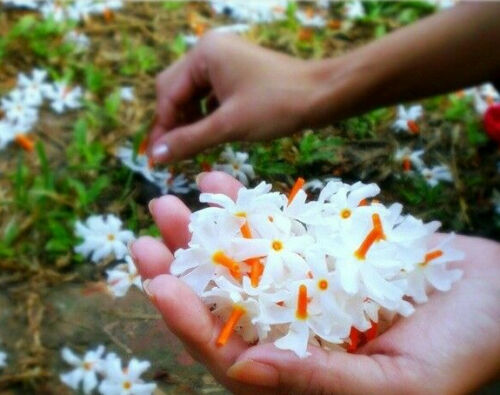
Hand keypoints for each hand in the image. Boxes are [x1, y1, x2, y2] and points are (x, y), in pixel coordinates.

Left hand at [131, 172, 499, 393]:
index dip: (191, 323)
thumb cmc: (462, 349)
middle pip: (224, 303)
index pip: (230, 354)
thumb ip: (320, 381)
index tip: (159, 282)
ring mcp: (303, 285)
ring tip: (168, 201)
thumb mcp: (396, 382)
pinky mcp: (320, 251)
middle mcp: (293, 328)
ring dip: (204, 232)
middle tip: (146, 236)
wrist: (498, 295)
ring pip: (240, 259)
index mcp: (301, 372)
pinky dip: (248, 206)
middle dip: (182, 270)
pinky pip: (274, 227)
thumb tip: (245, 370)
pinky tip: (218, 182)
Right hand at [149, 33, 323, 162]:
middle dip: (172, 123)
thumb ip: (189, 140)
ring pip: (193, 95)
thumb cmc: (277, 106)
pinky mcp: (236, 74)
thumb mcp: (229, 126)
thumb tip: (155, 156)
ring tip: (186, 150)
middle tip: (168, 156)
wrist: (322, 96)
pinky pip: (210, 96)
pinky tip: (206, 136)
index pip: (168, 93)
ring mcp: (224, 61)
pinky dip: (205, 117)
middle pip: (176, 91)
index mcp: (204, 54)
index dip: (161, 128)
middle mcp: (210, 51)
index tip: (155, 159)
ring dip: (188, 122)